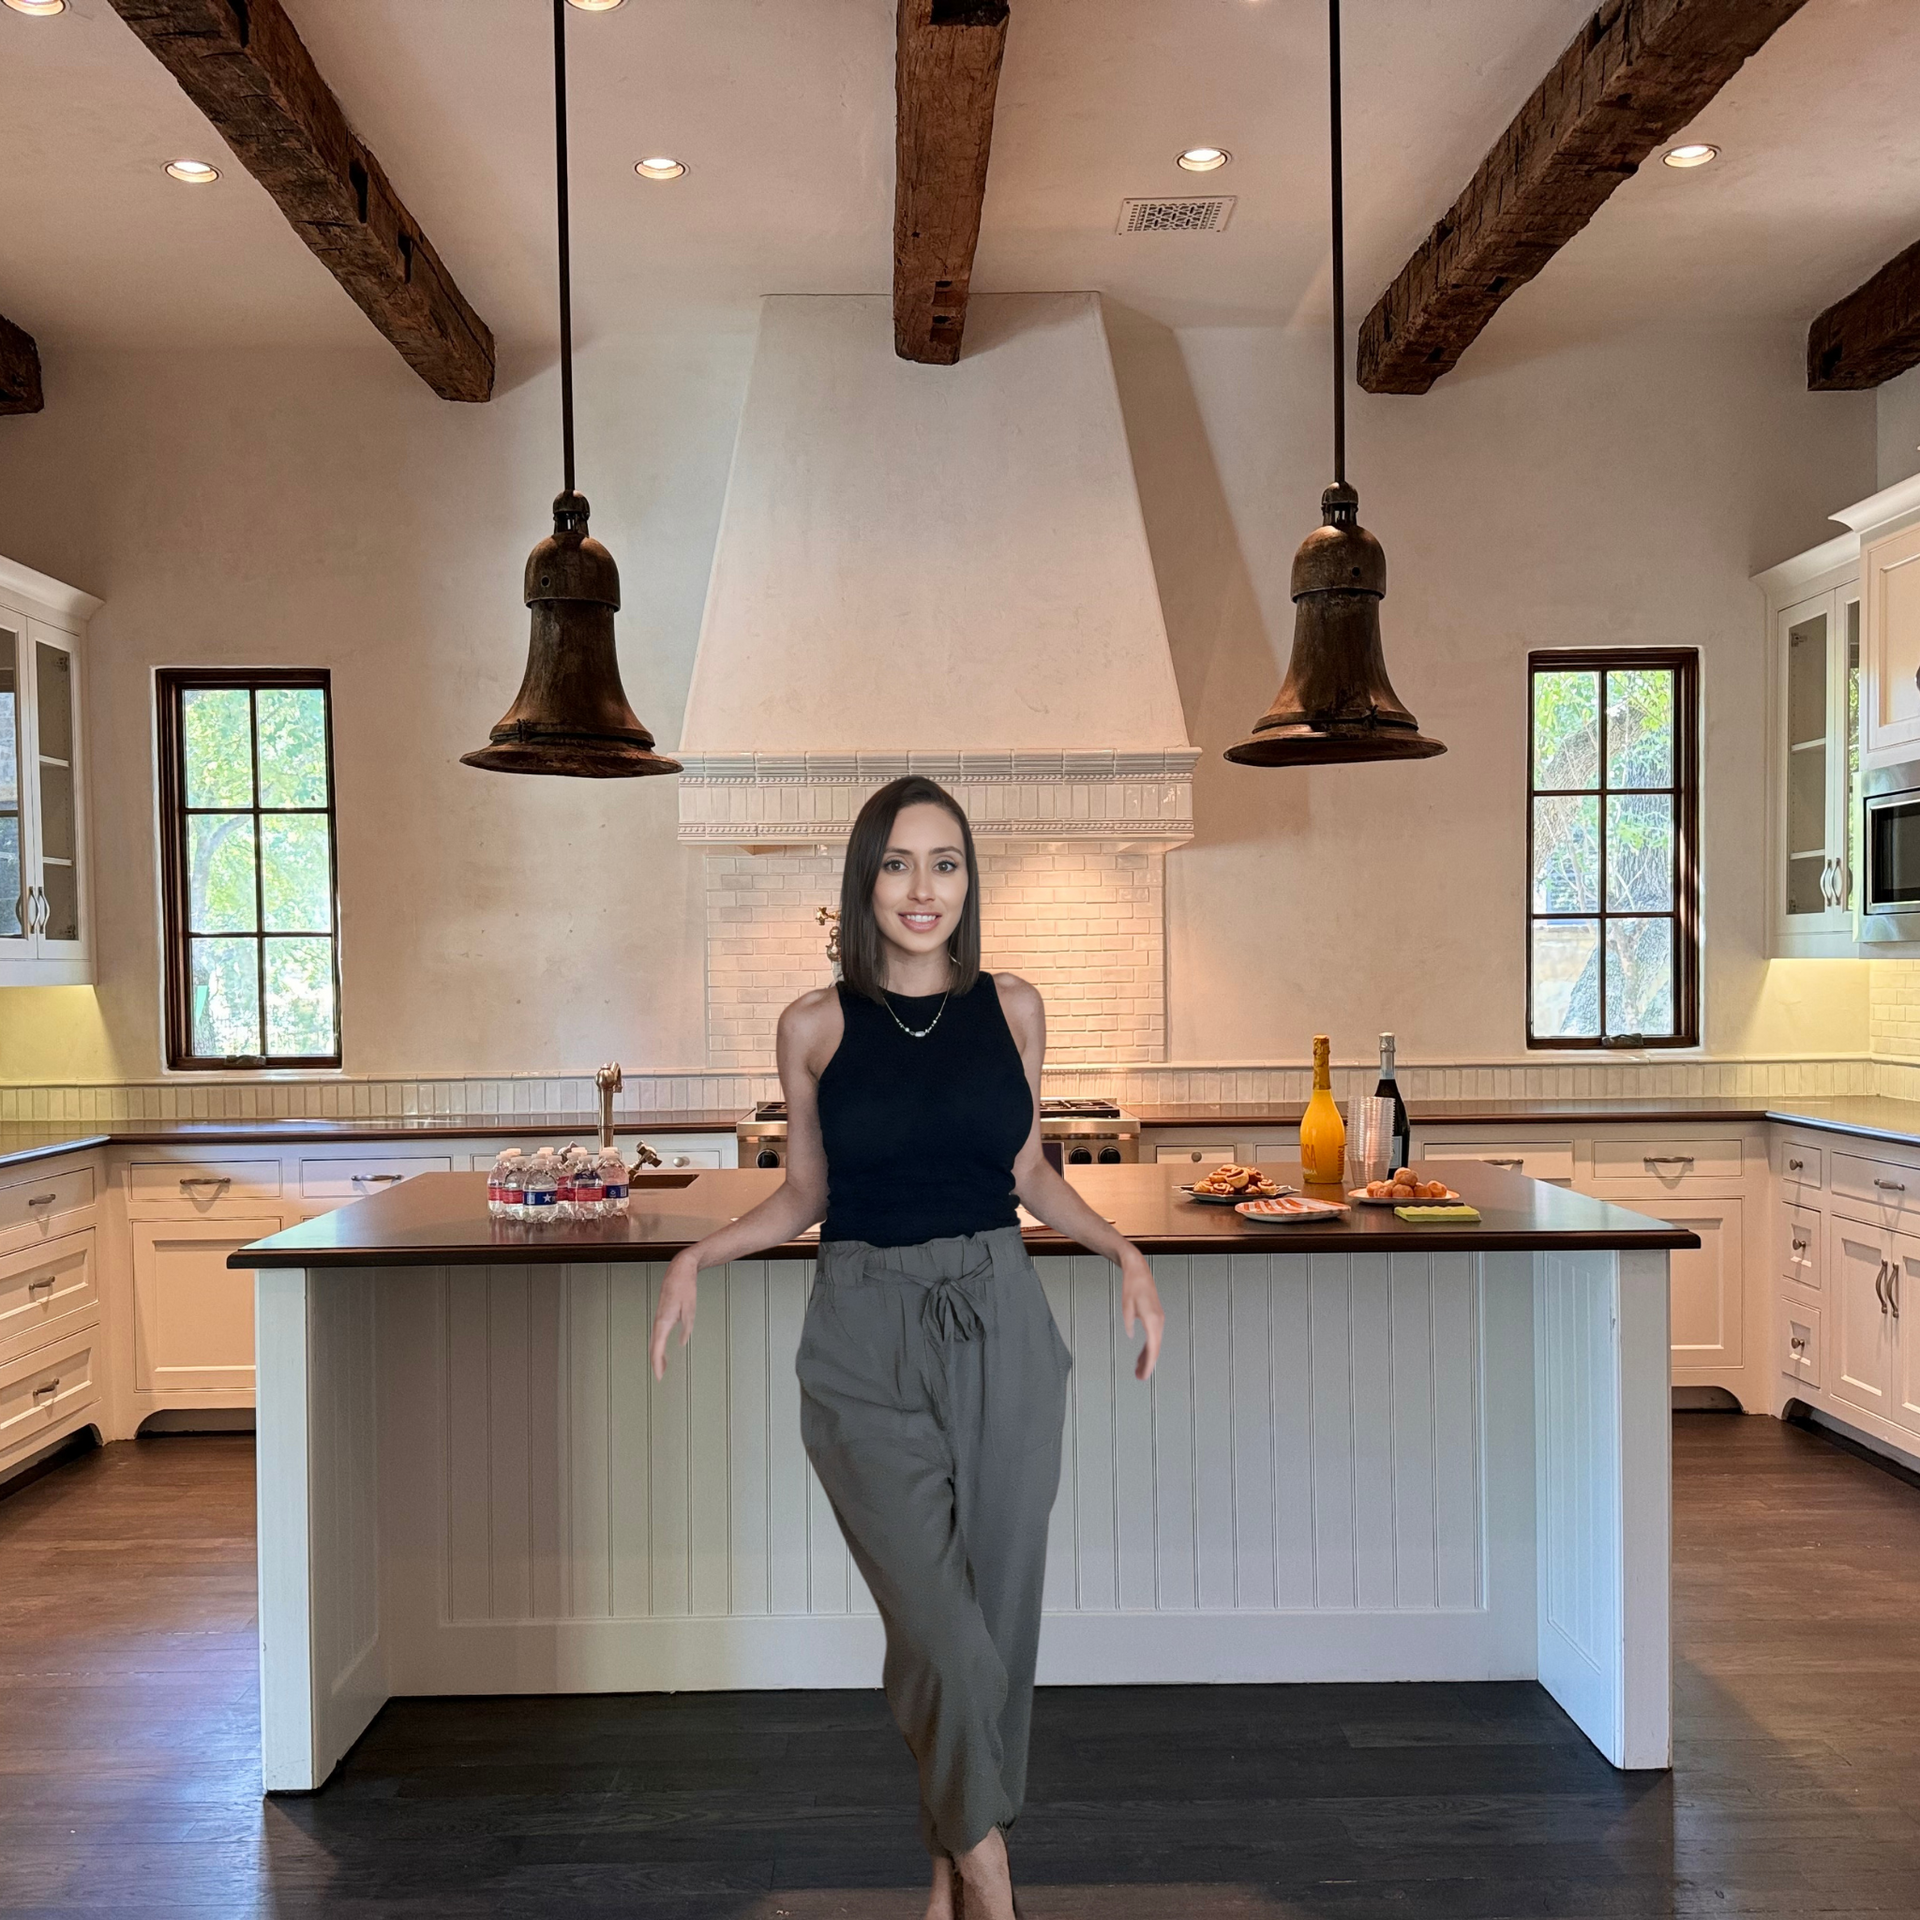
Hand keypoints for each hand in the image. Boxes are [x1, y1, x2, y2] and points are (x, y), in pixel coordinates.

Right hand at [649, 1251, 698, 1379]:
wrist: (680, 1270)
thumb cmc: (685, 1287)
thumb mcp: (691, 1309)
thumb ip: (687, 1328)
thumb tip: (682, 1342)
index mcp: (664, 1321)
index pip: (657, 1348)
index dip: (657, 1364)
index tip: (659, 1376)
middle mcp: (659, 1321)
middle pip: (654, 1347)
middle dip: (656, 1363)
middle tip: (660, 1377)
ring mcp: (659, 1318)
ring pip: (655, 1341)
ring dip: (657, 1355)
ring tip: (663, 1368)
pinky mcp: (662, 1315)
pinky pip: (658, 1334)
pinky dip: (659, 1345)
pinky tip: (664, 1350)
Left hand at [1120, 1250, 1164, 1381]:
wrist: (1138, 1271)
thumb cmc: (1132, 1287)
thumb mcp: (1126, 1307)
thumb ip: (1129, 1324)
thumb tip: (1131, 1336)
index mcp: (1152, 1320)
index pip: (1153, 1348)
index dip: (1148, 1364)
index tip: (1143, 1375)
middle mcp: (1159, 1321)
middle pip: (1155, 1349)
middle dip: (1148, 1364)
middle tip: (1139, 1377)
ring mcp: (1159, 1319)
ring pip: (1155, 1344)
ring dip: (1147, 1357)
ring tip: (1138, 1369)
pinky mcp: (1156, 1317)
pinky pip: (1153, 1336)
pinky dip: (1148, 1347)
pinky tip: (1141, 1354)